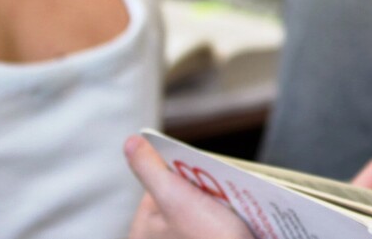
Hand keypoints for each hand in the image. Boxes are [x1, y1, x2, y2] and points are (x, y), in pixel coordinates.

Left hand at [123, 136, 255, 238]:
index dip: (182, 175)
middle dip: (203, 192)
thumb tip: (131, 142)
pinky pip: (215, 231)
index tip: (203, 173)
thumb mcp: (175, 198)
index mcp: (142, 233)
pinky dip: (228, 225)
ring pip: (201, 217)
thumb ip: (150, 169)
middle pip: (181, 202)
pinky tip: (240, 223)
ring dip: (219, 207)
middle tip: (222, 190)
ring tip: (234, 205)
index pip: (159, 186)